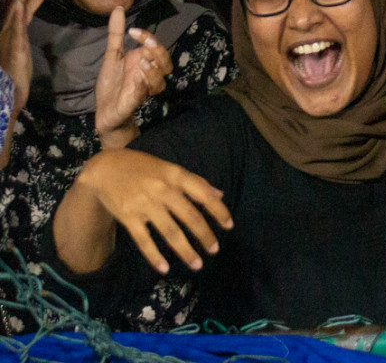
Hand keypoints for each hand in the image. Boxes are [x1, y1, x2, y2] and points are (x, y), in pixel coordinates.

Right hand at [0, 0, 52, 114]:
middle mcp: (5, 27)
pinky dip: (15, 16)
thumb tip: (24, 14)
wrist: (6, 94)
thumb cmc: (14, 72)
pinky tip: (19, 6)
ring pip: (17, 7)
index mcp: (9, 26)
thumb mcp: (17, 45)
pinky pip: (13, 31)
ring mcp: (7, 37)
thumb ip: (19, 29)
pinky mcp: (11, 49)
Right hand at [75, 148, 230, 273]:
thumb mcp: (171, 169)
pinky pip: (144, 240)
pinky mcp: (128, 217)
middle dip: (205, 236)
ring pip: (170, 232)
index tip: (229, 226)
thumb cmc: (144, 168)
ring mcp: (145, 204)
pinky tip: (165, 268)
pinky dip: (154, 256)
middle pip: (190, 216)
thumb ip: (196, 182)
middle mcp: (163, 190)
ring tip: (197, 264)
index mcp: (177, 175)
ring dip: (185, 250)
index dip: (219, 211)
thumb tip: (220, 195)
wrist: (105, 168)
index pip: (204, 194)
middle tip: (214, 250)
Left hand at [93, 7, 172, 148]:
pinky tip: (137, 79)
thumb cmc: (111, 84)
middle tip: (148, 43)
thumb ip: (116, 34)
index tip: (133, 31)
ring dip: (153, 72)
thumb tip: (118, 9)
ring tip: (141, 65)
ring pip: (160, 82)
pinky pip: (142, 95)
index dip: (149, 37)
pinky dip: (141, 87)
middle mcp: (149, 76)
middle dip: (160, 53)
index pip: (156, 48)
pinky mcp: (133, 102)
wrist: (104, 110)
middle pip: (166, 63)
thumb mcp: (112, 56)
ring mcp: (144, 90)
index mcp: (145, 62)